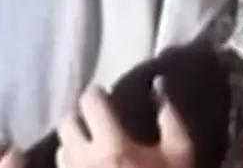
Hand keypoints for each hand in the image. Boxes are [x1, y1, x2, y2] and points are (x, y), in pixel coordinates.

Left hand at [55, 80, 193, 167]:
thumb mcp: (181, 157)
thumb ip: (170, 118)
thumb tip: (157, 83)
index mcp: (113, 145)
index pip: (90, 101)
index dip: (97, 96)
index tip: (105, 100)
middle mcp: (84, 159)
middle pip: (67, 122)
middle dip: (80, 118)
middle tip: (96, 124)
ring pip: (61, 148)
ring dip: (73, 144)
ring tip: (91, 149)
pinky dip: (70, 166)